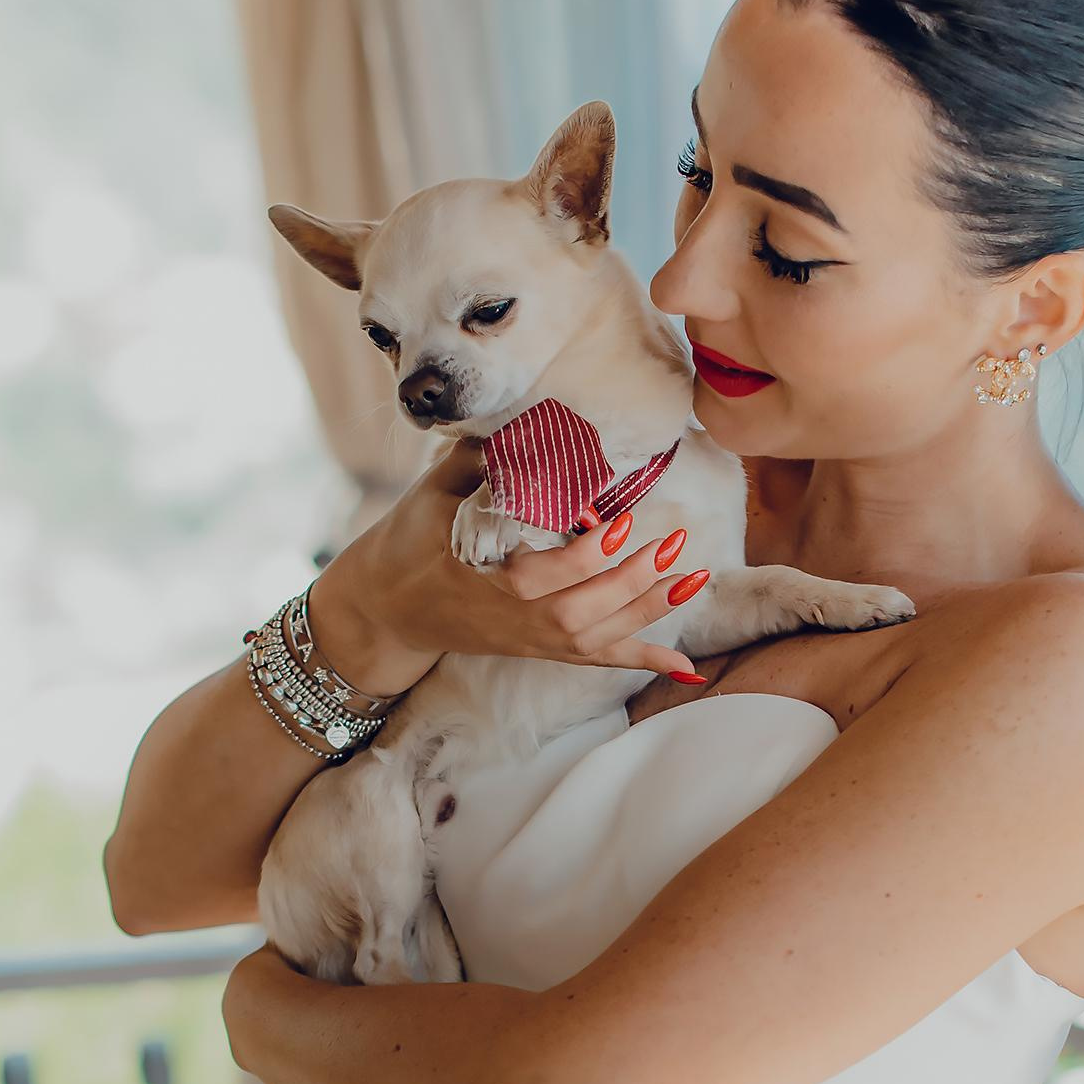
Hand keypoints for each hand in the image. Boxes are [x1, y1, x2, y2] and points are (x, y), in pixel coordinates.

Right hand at [312, 442, 708, 697]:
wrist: (389, 608)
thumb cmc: (411, 542)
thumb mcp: (434, 493)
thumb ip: (478, 458)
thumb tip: (522, 417)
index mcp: (482, 577)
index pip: (542, 572)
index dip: (585, 551)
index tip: (615, 517)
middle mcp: (513, 615)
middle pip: (581, 608)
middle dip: (631, 578)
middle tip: (673, 539)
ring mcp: (531, 637)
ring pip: (598, 635)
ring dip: (650, 610)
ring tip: (694, 578)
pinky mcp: (541, 649)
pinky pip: (598, 659)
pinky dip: (643, 661)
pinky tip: (687, 666)